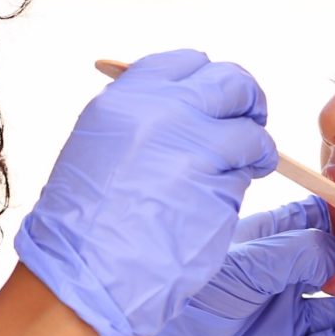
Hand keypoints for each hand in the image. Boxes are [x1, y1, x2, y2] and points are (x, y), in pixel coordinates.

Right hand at [15, 50, 276, 335]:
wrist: (83, 273)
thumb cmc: (85, 221)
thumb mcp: (100, 146)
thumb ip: (146, 117)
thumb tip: (191, 106)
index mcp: (128, 98)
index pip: (189, 62)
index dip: (209, 81)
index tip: (217, 100)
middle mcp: (165, 113)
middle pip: (231, 83)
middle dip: (247, 103)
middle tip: (249, 123)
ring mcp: (196, 150)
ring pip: (250, 134)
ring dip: (251, 154)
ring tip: (233, 175)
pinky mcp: (220, 189)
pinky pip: (244, 178)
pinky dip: (236, 191)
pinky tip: (210, 209)